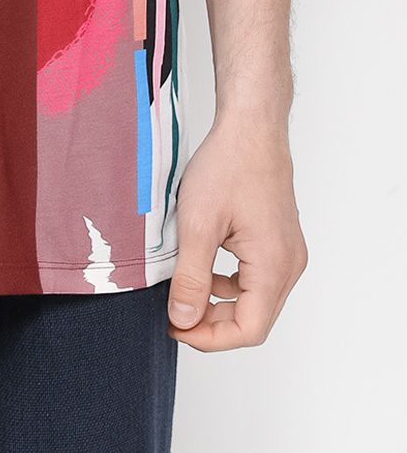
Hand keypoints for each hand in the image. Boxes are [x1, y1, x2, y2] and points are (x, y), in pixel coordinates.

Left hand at [167, 116, 307, 350]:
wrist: (251, 126)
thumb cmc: (228, 164)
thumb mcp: (197, 223)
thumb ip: (191, 277)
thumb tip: (184, 321)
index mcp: (274, 265)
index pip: (248, 329)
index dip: (209, 338)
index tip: (175, 327)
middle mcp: (289, 264)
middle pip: (255, 319)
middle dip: (212, 324)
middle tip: (174, 312)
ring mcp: (288, 252)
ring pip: (256, 300)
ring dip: (220, 304)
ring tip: (184, 290)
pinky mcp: (279, 240)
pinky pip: (258, 278)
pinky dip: (230, 284)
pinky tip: (204, 269)